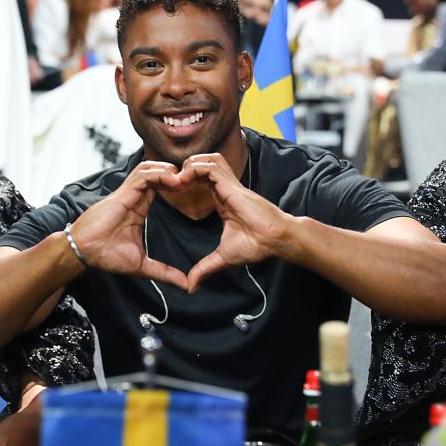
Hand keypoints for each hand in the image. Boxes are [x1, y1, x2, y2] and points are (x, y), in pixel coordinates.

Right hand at [69, 162, 188, 289]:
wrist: (85, 252)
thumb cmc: (107, 256)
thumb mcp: (143, 266)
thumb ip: (164, 272)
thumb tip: (186, 285)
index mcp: (139, 209)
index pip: (160, 187)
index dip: (175, 185)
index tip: (191, 191)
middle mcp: (134, 197)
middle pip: (156, 172)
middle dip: (175, 173)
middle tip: (191, 181)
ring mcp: (128, 193)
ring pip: (149, 168)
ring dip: (167, 170)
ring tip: (182, 179)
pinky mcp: (123, 192)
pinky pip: (142, 175)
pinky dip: (158, 173)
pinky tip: (172, 180)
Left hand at [178, 153, 288, 292]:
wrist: (275, 240)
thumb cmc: (256, 245)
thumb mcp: (223, 257)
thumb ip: (205, 267)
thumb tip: (191, 286)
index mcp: (222, 199)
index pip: (201, 178)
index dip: (185, 180)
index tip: (171, 191)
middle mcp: (225, 188)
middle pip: (202, 162)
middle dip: (184, 168)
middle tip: (170, 183)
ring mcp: (229, 184)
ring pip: (207, 159)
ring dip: (189, 165)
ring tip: (177, 180)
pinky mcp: (232, 185)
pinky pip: (210, 166)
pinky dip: (195, 169)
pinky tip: (184, 181)